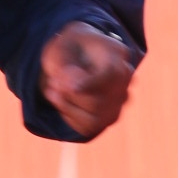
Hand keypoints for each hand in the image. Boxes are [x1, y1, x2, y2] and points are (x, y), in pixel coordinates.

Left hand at [39, 23, 135, 139]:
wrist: (72, 58)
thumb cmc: (67, 50)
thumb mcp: (57, 50)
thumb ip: (63, 65)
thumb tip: (73, 88)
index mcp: (116, 53)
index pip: (111, 74)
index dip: (89, 84)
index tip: (65, 86)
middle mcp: (125, 79)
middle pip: (99, 101)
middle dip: (69, 96)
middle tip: (52, 83)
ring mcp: (121, 100)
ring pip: (95, 118)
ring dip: (67, 107)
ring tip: (52, 91)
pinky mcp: (111, 116)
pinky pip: (88, 127)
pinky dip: (69, 116)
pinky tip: (62, 101)